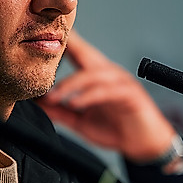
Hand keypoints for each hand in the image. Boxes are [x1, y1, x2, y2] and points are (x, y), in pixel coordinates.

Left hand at [37, 30, 176, 162]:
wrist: (144, 145)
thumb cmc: (117, 129)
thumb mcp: (81, 122)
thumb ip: (61, 112)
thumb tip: (38, 104)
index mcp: (97, 76)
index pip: (77, 54)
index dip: (61, 45)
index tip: (39, 37)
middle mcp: (109, 73)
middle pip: (85, 53)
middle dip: (67, 46)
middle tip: (44, 45)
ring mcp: (121, 82)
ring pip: (93, 74)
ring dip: (70, 84)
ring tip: (53, 97)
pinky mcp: (131, 95)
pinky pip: (107, 91)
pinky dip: (89, 96)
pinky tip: (75, 103)